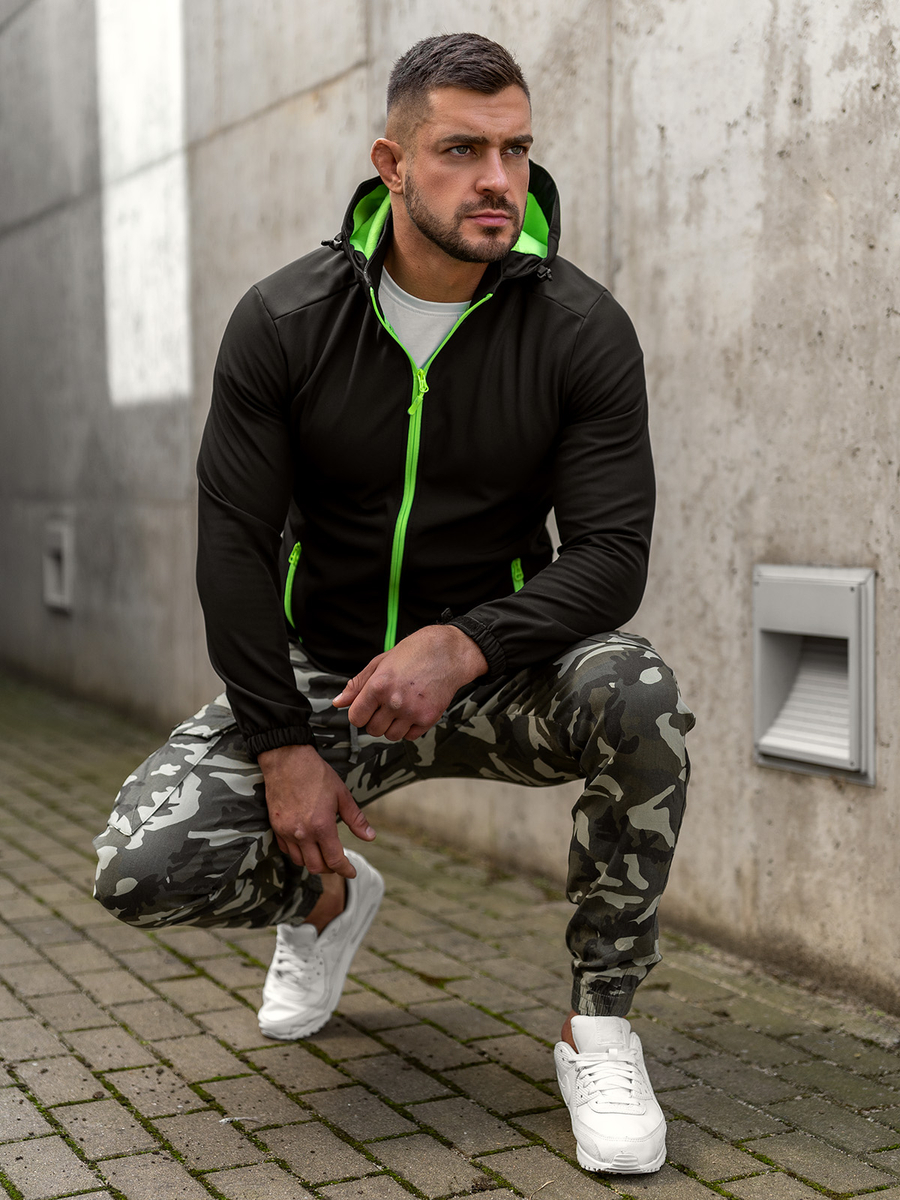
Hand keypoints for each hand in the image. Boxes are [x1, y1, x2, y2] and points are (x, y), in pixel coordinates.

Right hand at [257, 743, 374, 875]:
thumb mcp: (342, 794)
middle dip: (330, 869)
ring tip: (322, 854)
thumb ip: (356, 819)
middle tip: (338, 863)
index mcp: (321, 826)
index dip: (345, 870)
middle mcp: (302, 833)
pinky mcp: (275, 826)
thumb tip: (370, 837)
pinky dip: (297, 852)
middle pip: (316, 866)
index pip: (334, 860)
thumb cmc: (316, 774)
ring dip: (313, 861)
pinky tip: (306, 844)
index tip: (351, 872)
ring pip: (299, 861)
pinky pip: (286, 849)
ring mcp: (286, 831)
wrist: (286, 759)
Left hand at [333, 625, 487, 740]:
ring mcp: (412, 712)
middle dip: (376, 720)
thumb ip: (358, 684)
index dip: (359, 714)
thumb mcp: (380, 663)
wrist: (448, 653)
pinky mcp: (428, 718)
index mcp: (379, 686)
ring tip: (400, 707)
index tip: (367, 708)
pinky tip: (413, 710)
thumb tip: (338, 702)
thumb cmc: (414, 653)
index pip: (356, 718)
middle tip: (386, 705)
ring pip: (391, 736)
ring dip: (392, 726)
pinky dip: (409, 728)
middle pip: (373, 730)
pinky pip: (410, 736)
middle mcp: (394, 701)